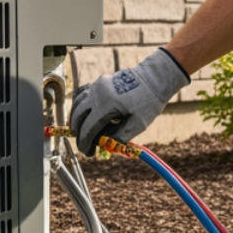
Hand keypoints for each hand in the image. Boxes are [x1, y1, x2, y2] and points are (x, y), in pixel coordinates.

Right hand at [70, 48, 189, 153]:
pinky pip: (82, 93)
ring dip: (76, 119)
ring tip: (78, 132)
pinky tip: (81, 113)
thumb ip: (120, 137)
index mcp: (107, 104)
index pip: (88, 128)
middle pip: (78, 116)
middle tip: (83, 145)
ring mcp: (97, 85)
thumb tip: (104, 146)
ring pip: (77, 104)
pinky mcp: (99, 81)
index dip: (86, 143)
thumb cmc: (149, 102)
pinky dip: (79, 105)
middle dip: (78, 132)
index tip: (88, 153)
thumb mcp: (138, 124)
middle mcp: (98, 93)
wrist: (156, 78)